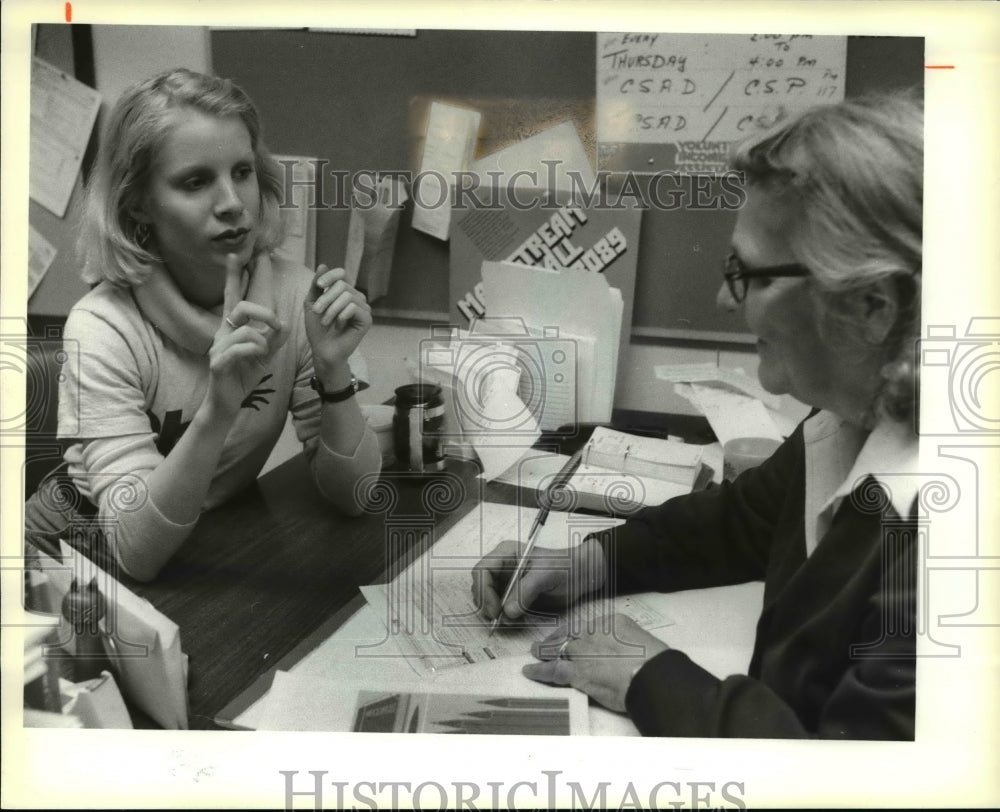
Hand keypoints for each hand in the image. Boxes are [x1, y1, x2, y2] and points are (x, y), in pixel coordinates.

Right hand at [206, 253, 285, 416]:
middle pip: (241, 307)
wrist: (227, 403)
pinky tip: (257, 359)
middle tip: (277, 324)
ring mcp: (217, 347)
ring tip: (264, 353)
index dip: (233, 276)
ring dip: (262, 340)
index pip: (232, 297)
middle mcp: (222, 333)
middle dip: (264, 312)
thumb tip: (285, 321)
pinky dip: (254, 351)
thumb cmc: (243, 376)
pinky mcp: (217, 363)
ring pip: (245, 330)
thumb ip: (275, 338)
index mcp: (232, 328)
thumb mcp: (265, 355)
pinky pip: (239, 348)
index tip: (236, 255)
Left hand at [304, 265, 371, 371]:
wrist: (323, 350)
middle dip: (326, 298)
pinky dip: (342, 315)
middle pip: (342, 285)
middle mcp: (356, 298)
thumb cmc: (317, 329)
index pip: (341, 274)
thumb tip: (323, 265)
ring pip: (347, 296)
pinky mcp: (367, 319)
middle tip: (317, 311)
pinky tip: (338, 325)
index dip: (330, 276)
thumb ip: (316, 286)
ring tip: (325, 321)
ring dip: (331, 309)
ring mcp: (363, 309)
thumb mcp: (312, 303)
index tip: (319, 286)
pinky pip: (354, 307)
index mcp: (344, 293)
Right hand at [471, 539, 605, 626]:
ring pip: (487, 598)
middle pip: (480, 585)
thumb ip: (526, 591)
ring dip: (493, 611)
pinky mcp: (513, 595)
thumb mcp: (546, 575)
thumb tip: (507, 612)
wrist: (582, 575)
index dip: (484, 591)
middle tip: (497, 620)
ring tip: (506, 621)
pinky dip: (502, 616)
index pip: (482, 570)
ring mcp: (506, 581)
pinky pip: (499, 606)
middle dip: (486, 603)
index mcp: (506, 553)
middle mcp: (502, 566)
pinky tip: (512, 620)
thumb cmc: (566, 567)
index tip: (495, 610)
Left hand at [523, 614, 669, 712]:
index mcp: (611, 622)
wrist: (653, 676)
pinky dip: (539, 670)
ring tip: (535, 653)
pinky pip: (552, 669)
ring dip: (544, 651)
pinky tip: (530, 671)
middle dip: (557, 638)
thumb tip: (623, 653)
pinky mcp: (577, 671)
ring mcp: (583, 651)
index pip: (587, 626)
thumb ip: (626, 644)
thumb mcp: (642, 642)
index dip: (576, 633)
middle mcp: (593, 633)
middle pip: (569, 634)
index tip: (571, 637)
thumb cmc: (655, 663)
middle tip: (547, 642)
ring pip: (557, 648)